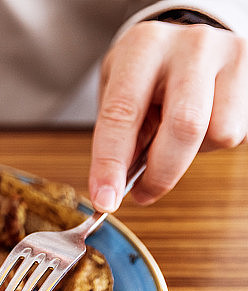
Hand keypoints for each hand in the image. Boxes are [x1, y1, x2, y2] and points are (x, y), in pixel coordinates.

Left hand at [89, 21, 247, 210]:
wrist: (186, 42)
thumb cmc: (146, 72)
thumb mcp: (118, 91)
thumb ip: (119, 134)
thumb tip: (116, 187)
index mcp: (144, 46)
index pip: (123, 112)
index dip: (111, 163)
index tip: (105, 200)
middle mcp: (191, 46)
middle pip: (184, 126)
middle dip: (161, 173)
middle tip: (143, 194)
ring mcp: (230, 57)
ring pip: (218, 134)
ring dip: (191, 154)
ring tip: (174, 137)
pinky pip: (236, 133)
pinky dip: (210, 143)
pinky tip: (198, 124)